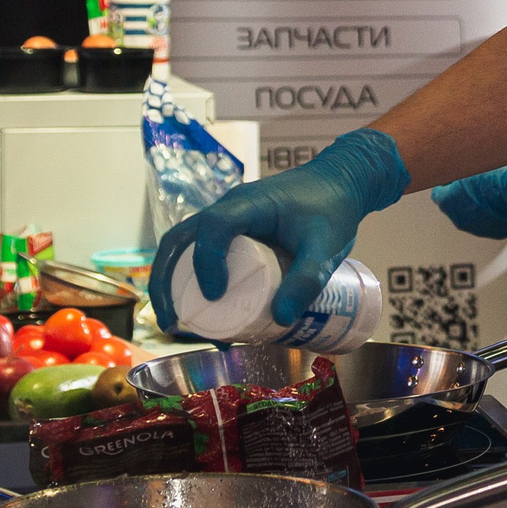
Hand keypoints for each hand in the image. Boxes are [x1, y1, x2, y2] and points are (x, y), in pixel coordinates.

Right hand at [150, 128, 408, 329]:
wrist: (340, 184)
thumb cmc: (333, 210)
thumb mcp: (327, 247)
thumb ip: (309, 279)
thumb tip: (281, 319)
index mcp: (248, 204)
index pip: (212, 227)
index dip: (206, 261)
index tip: (216, 296)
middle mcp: (227, 208)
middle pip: (179, 240)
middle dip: (166, 282)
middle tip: (171, 323)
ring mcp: (226, 219)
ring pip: (182, 247)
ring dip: (171, 283)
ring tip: (176, 324)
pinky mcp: (231, 232)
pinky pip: (199, 252)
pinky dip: (189, 279)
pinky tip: (200, 312)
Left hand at [431, 157, 506, 238]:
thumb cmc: (493, 175)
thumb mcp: (470, 164)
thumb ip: (458, 170)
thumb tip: (456, 167)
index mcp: (447, 202)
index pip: (438, 194)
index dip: (447, 184)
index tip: (455, 178)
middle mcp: (458, 219)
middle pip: (454, 206)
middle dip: (461, 196)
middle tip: (474, 183)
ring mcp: (477, 228)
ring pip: (472, 216)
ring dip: (476, 206)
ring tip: (490, 192)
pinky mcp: (495, 232)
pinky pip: (489, 222)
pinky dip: (492, 214)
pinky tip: (501, 202)